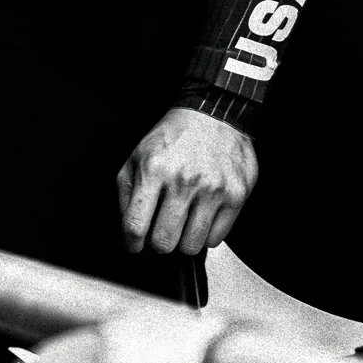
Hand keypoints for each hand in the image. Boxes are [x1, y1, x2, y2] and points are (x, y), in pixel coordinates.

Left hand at [117, 107, 254, 259]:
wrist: (213, 115)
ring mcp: (212, 189)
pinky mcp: (236, 196)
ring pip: (191, 246)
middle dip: (158, 242)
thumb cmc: (173, 138)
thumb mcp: (137, 156)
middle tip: (161, 230)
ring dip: (183, 240)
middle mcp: (183, 180)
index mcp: (154, 169)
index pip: (135, 227)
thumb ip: (126, 194)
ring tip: (183, 222)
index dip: (131, 244)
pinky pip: (215, 239)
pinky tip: (202, 216)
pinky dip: (206, 234)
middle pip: (164, 242)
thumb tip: (128, 232)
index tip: (134, 245)